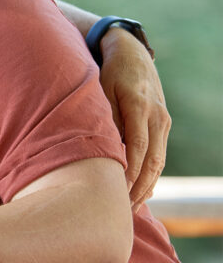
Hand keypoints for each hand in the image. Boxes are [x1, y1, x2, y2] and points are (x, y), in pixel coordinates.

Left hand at [98, 29, 170, 208]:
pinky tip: (140, 192)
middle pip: (152, 159)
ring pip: (158, 160)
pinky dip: (150, 175)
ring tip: (129, 207)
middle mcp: (155, 115)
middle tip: (121, 209)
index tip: (117, 193)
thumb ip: (104, 117)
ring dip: (146, 186)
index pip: (137, 147)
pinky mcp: (162, 125)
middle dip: (138, 187)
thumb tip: (101, 147)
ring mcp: (162, 120)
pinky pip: (159, 155)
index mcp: (138, 105)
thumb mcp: (101, 89)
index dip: (129, 172)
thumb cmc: (106, 72)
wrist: (129, 53)